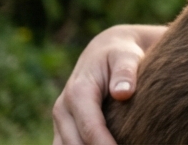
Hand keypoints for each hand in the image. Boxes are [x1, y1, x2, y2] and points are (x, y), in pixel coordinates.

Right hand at [51, 24, 164, 144]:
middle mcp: (63, 109)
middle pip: (76, 144)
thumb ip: (125, 72)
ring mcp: (61, 122)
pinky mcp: (63, 129)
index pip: (90, 128)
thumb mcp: (126, 56)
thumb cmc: (119, 55)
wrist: (104, 52)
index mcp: (78, 92)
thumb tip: (123, 93)